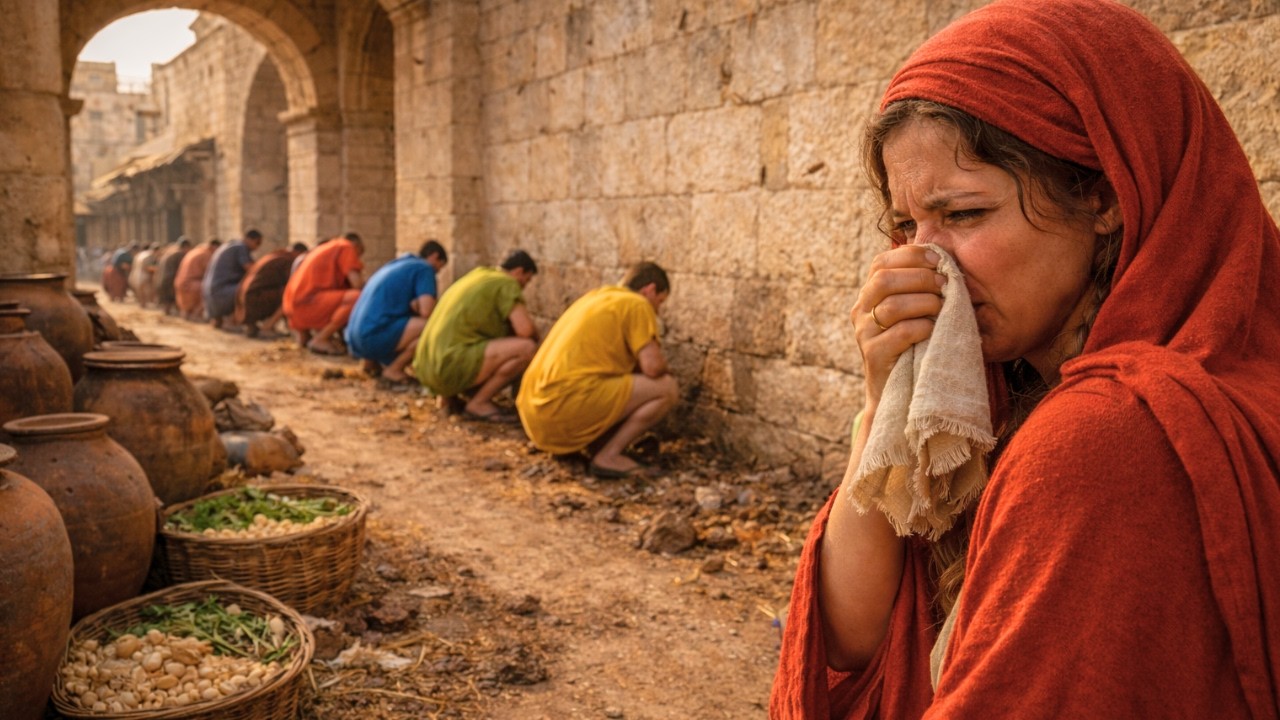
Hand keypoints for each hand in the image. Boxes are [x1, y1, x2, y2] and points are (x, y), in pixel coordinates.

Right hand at [854, 245, 946, 405]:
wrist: (895, 390)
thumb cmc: (912, 344)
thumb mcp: (910, 310)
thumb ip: (916, 286)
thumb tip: (942, 257)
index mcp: (868, 293)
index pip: (882, 262)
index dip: (911, 255)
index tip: (939, 259)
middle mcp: (860, 310)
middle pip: (884, 279)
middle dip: (921, 277)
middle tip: (945, 285)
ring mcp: (864, 333)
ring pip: (893, 306)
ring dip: (925, 302)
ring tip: (943, 308)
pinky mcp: (873, 354)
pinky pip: (902, 333)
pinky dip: (924, 327)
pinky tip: (934, 330)